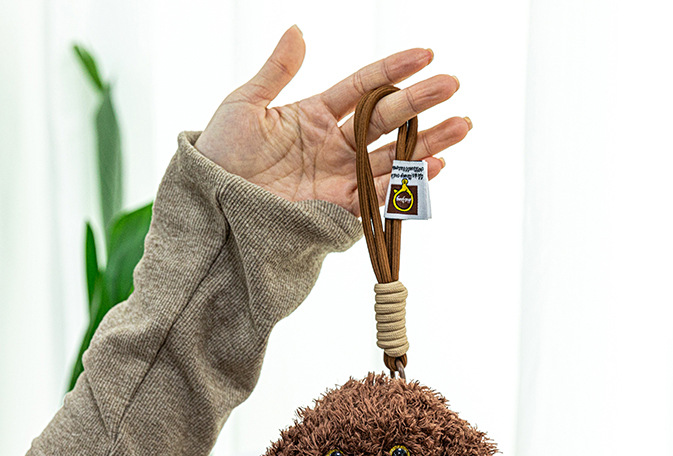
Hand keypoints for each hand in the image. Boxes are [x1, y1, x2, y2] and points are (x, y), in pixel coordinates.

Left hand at [195, 26, 469, 215]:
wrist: (210, 204)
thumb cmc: (219, 153)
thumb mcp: (245, 105)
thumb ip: (277, 71)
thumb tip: (299, 30)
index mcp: (315, 114)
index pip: (364, 86)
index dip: (394, 68)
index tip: (426, 53)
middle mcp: (335, 145)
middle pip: (388, 119)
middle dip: (422, 102)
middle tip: (454, 85)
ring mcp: (339, 177)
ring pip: (393, 156)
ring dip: (429, 142)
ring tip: (462, 126)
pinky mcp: (337, 208)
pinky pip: (379, 194)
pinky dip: (407, 182)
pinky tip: (433, 166)